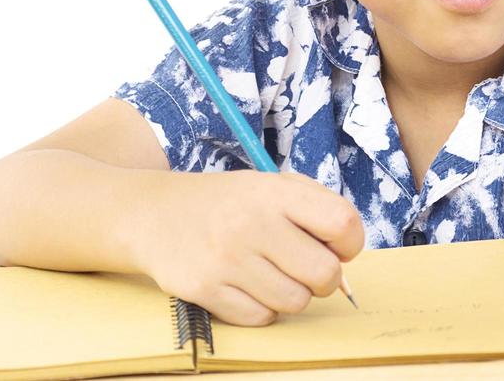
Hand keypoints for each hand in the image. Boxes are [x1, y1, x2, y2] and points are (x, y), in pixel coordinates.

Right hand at [135, 170, 363, 324]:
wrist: (154, 213)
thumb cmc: (228, 203)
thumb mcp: (272, 185)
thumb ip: (315, 208)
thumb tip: (347, 254)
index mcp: (276, 193)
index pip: (342, 223)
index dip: (350, 242)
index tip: (337, 246)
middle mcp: (251, 224)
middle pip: (324, 273)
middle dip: (326, 279)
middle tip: (309, 270)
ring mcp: (226, 260)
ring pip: (294, 302)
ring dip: (293, 295)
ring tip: (275, 276)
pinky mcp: (203, 290)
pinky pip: (260, 318)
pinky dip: (262, 309)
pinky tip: (249, 288)